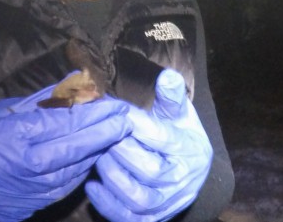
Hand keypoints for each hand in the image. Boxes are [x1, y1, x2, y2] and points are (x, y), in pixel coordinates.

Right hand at [0, 76, 130, 221]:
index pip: (65, 123)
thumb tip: (75, 86)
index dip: (93, 114)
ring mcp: (30, 190)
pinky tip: (90, 158)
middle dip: (104, 132)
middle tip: (125, 119)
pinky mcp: (30, 206)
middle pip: (76, 148)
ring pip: (74, 170)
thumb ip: (43, 101)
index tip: (114, 104)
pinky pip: (64, 188)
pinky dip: (80, 171)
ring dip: (96, 152)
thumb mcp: (4, 109)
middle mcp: (27, 165)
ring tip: (112, 136)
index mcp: (18, 135)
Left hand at [85, 69, 212, 221]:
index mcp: (190, 149)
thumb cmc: (179, 134)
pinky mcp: (153, 220)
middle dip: (120, 150)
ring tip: (96, 156)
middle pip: (150, 170)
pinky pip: (130, 219)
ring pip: (139, 198)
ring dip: (113, 177)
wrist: (191, 172)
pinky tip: (91, 185)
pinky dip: (108, 205)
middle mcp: (183, 181)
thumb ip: (172, 95)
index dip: (134, 123)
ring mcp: (169, 204)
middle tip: (99, 134)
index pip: (160, 137)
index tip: (113, 110)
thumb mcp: (180, 113)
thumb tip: (167, 75)